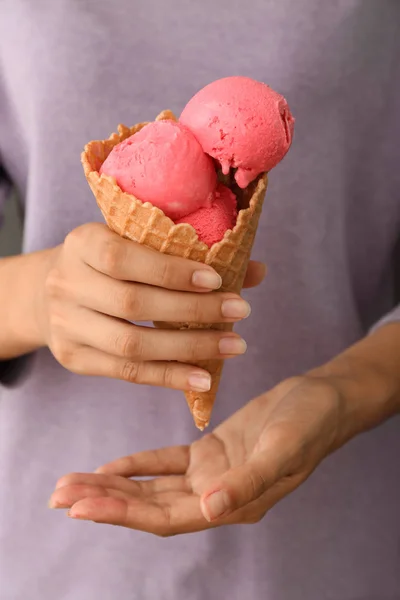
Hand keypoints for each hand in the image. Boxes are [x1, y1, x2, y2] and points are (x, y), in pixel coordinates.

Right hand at [37, 223, 264, 391]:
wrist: (49, 293)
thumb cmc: (108, 264)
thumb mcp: (135, 245)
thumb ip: (188, 254)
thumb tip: (256, 270)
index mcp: (83, 243)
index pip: (123, 258)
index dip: (172, 271)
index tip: (218, 280)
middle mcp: (67, 283)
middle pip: (133, 304)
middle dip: (193, 310)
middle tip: (241, 312)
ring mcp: (65, 325)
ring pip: (131, 345)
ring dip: (189, 348)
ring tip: (234, 346)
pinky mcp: (73, 358)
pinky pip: (126, 372)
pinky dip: (168, 376)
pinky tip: (204, 377)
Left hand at [49, 375, 342, 534]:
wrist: (322, 401)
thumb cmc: (310, 423)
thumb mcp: (283, 447)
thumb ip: (248, 481)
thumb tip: (209, 511)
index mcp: (233, 503)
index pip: (166, 516)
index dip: (123, 512)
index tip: (81, 506)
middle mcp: (216, 496)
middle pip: (149, 505)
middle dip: (104, 500)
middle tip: (59, 493)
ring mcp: (212, 475)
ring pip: (152, 486)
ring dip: (113, 484)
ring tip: (72, 482)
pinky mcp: (211, 452)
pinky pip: (166, 462)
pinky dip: (138, 465)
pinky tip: (112, 465)